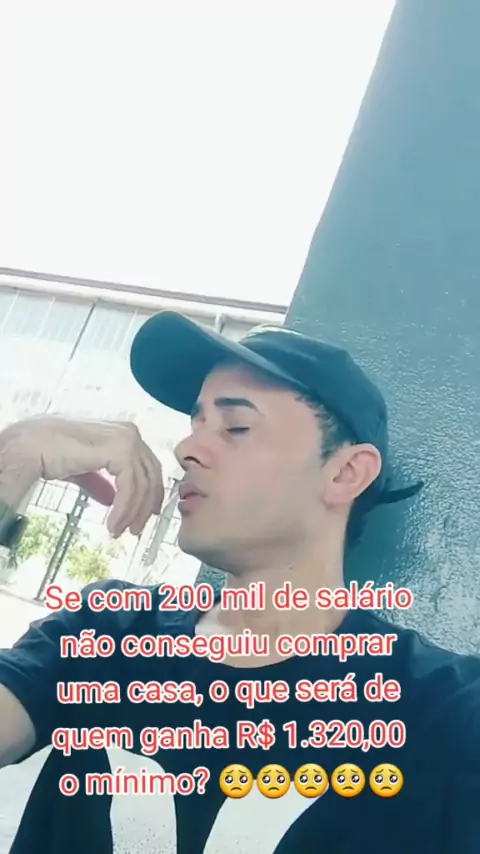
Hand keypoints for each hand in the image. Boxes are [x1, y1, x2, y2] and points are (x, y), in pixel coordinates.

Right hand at [0, 416, 164, 537]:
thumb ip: (101, 481)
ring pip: (142, 484)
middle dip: (145, 506)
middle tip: (136, 529)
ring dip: (132, 513)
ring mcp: (126, 439)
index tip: (147, 515)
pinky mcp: (120, 450)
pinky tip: (113, 523)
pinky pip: (131, 487)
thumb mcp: (84, 470)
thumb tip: (112, 498)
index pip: (148, 466)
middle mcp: (129, 432)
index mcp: (123, 433)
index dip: (150, 493)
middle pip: (151, 475)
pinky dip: (125, 509)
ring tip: (119, 531)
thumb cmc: (50, 453)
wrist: (32, 447)